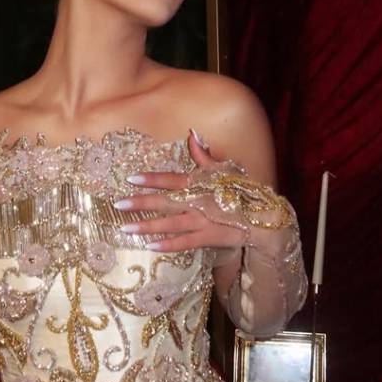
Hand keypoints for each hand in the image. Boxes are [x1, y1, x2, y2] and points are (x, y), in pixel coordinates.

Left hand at [112, 129, 245, 258]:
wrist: (263, 216)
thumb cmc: (242, 190)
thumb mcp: (224, 170)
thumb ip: (203, 155)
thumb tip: (192, 134)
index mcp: (200, 183)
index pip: (172, 179)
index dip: (152, 179)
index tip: (131, 179)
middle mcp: (199, 201)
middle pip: (165, 201)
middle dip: (141, 202)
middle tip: (118, 204)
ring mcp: (204, 220)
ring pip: (171, 224)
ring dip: (148, 226)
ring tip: (126, 228)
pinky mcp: (210, 237)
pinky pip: (186, 243)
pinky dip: (168, 245)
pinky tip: (150, 247)